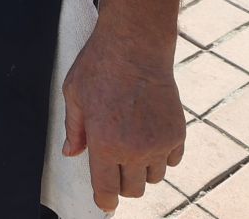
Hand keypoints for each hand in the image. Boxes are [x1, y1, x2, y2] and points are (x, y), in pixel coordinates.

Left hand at [62, 22, 185, 212]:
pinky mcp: (177, 133)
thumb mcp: (74, 95)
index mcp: (104, 144)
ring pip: (153, 177)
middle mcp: (134, 150)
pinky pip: (172, 161)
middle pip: (132, 190)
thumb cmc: (100, 67)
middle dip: (121, 183)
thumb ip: (74, 129)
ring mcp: (159, 143)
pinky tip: (150, 135)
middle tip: (114, 163)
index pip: (106, 190)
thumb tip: (71, 153)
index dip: (104, 200)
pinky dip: (162, 156)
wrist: (136, 46)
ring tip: (132, 143)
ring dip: (142, 169)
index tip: (105, 202)